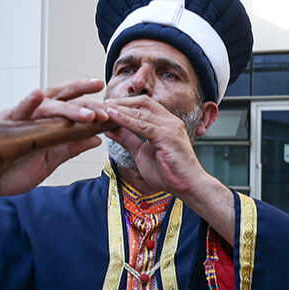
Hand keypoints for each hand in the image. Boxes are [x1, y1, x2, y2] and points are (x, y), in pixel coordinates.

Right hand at [0, 79, 110, 199]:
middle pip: (60, 96)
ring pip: (46, 106)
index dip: (89, 103)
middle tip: (100, 88)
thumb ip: (71, 147)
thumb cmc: (17, 171)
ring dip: (67, 108)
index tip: (110, 103)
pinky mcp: (5, 124)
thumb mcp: (51, 159)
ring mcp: (21, 117)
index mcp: (47, 121)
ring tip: (87, 113)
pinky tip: (36, 94)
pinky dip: (27, 103)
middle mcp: (34, 115)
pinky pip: (17, 111)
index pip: (71, 106)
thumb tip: (96, 139)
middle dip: (81, 91)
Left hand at [104, 96, 237, 242]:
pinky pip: (142, 125)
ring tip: (101, 107)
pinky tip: (111, 116)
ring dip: (119, 109)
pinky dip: (125, 119)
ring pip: (140, 111)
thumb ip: (128, 139)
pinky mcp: (167, 136)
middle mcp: (170, 120)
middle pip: (142, 102)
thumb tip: (110, 129)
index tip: (105, 106)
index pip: (143, 105)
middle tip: (100, 103)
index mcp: (166, 123)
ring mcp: (170, 126)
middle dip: (120, 102)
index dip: (124, 103)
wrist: (188, 187)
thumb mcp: (141, 153)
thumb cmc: (169, 173)